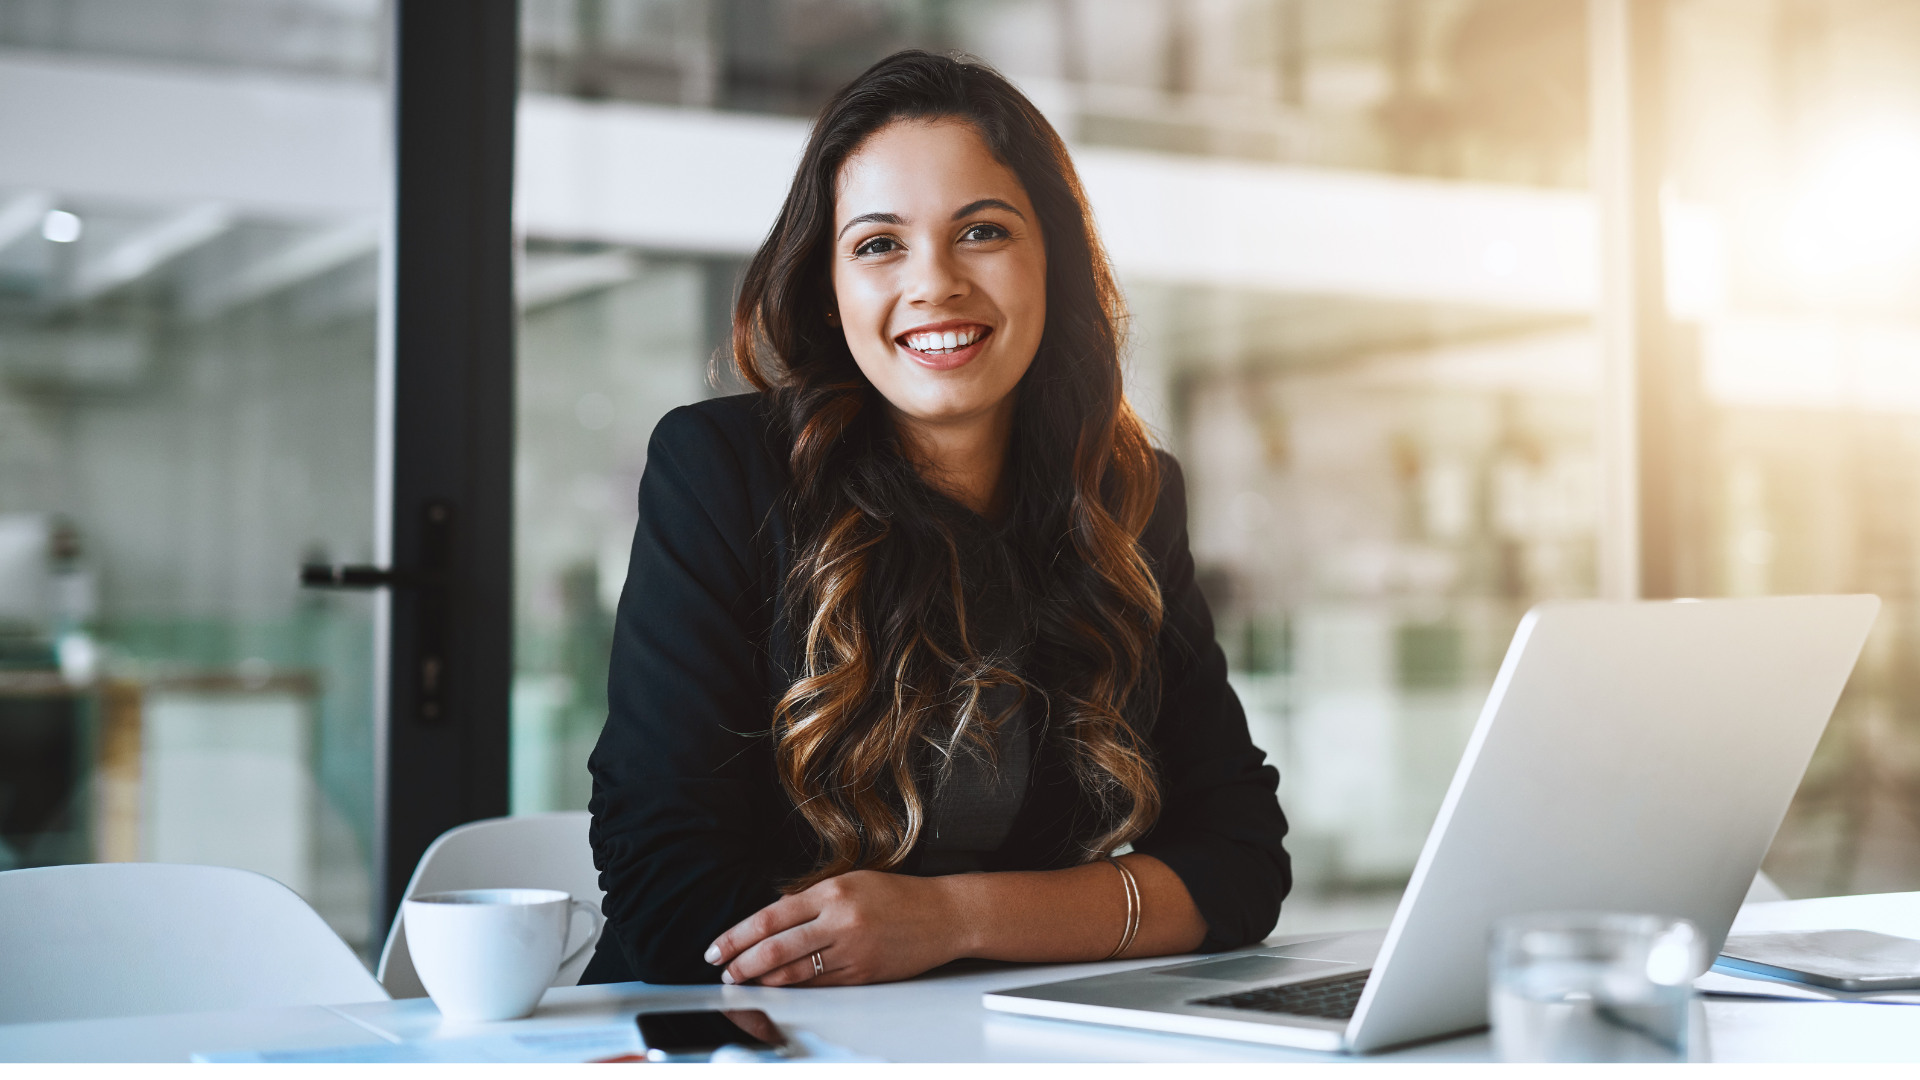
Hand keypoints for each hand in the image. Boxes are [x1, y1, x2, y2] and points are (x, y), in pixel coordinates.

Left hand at [704, 870, 966, 986]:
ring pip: (795, 973)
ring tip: (745, 983)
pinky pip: (820, 986)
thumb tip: (773, 915)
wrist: (945, 916)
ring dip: (763, 981)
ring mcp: (852, 951)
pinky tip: (778, 990)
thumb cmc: (899, 896)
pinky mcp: (863, 974)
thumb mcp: (852, 881)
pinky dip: (794, 989)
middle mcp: (839, 920)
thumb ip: (812, 898)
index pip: (770, 917)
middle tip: (725, 971)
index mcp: (832, 891)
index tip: (718, 947)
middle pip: (776, 948)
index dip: (738, 936)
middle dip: (743, 963)